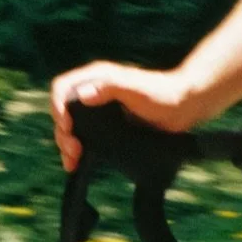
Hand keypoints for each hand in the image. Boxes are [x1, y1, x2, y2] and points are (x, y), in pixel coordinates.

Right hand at [49, 62, 191, 172]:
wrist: (184, 107)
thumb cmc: (162, 92)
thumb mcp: (135, 88)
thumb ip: (109, 86)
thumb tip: (83, 95)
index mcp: (97, 77)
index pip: (63, 87)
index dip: (58, 106)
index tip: (67, 126)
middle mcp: (94, 91)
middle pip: (63, 111)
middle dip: (62, 132)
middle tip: (73, 151)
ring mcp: (98, 109)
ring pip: (70, 126)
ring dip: (66, 143)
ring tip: (73, 162)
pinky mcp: (105, 125)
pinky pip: (83, 136)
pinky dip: (76, 149)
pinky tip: (77, 163)